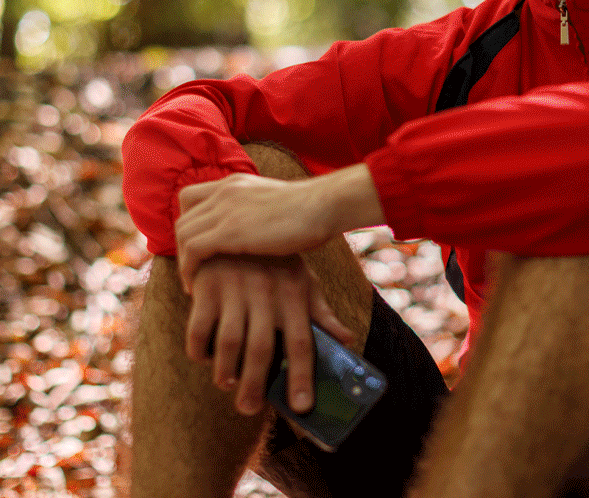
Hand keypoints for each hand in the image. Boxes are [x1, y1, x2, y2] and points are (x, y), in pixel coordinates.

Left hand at [176, 173, 334, 291]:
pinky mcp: (229, 231)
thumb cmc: (312, 211)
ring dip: (183, 261)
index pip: (191, 198)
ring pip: (183, 234)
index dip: (190, 223)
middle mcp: (225, 191)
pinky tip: (197, 286)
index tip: (199, 247)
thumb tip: (259, 230)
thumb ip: (258, 211)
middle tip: (194, 270)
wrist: (325, 206)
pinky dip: (188, 270)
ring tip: (193, 282)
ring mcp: (226, 209)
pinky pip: (192, 250)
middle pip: (184, 218)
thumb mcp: (275, 203)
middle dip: (183, 247)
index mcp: (236, 183)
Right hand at [186, 254, 354, 415]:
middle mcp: (267, 294)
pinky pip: (199, 327)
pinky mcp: (208, 287)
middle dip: (256, 384)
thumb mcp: (304, 281)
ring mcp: (235, 289)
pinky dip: (199, 348)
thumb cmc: (276, 262)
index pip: (302, 342)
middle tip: (249, 409)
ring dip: (226, 370)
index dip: (302, 376)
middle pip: (262, 348)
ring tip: (227, 385)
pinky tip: (204, 358)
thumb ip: (321, 313)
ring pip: (230, 341)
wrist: (238, 221)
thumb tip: (347, 341)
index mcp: (294, 295)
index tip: (301, 407)